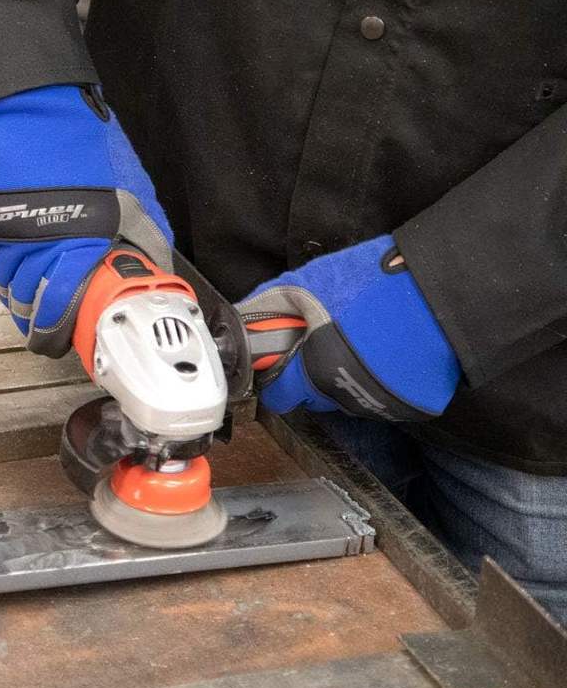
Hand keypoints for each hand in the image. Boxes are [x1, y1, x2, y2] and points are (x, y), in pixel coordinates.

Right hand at [0, 85, 172, 355]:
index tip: (55, 343)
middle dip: (33, 315)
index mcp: (79, 246)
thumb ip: (145, 236)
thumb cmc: (92, 153)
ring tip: (22, 295)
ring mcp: (3, 234)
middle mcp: (37, 247)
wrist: (38, 112)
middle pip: (25, 301)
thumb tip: (156, 270)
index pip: (59, 308)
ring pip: (1, 284)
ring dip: (11, 294)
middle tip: (40, 320)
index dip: (53, 333)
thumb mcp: (136, 194)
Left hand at [235, 235, 460, 420]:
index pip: (280, 397)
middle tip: (327, 340)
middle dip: (312, 373)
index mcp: (315, 369)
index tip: (283, 360)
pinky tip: (390, 352)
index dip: (278, 375)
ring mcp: (383, 406)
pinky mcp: (414, 407)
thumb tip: (243, 317)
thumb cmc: (373, 281)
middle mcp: (347, 396)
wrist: (443, 288)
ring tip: (362, 341)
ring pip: (348, 398)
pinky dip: (382, 381)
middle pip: (315, 397)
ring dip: (346, 377)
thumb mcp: (309, 282)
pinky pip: (384, 399)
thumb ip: (272, 304)